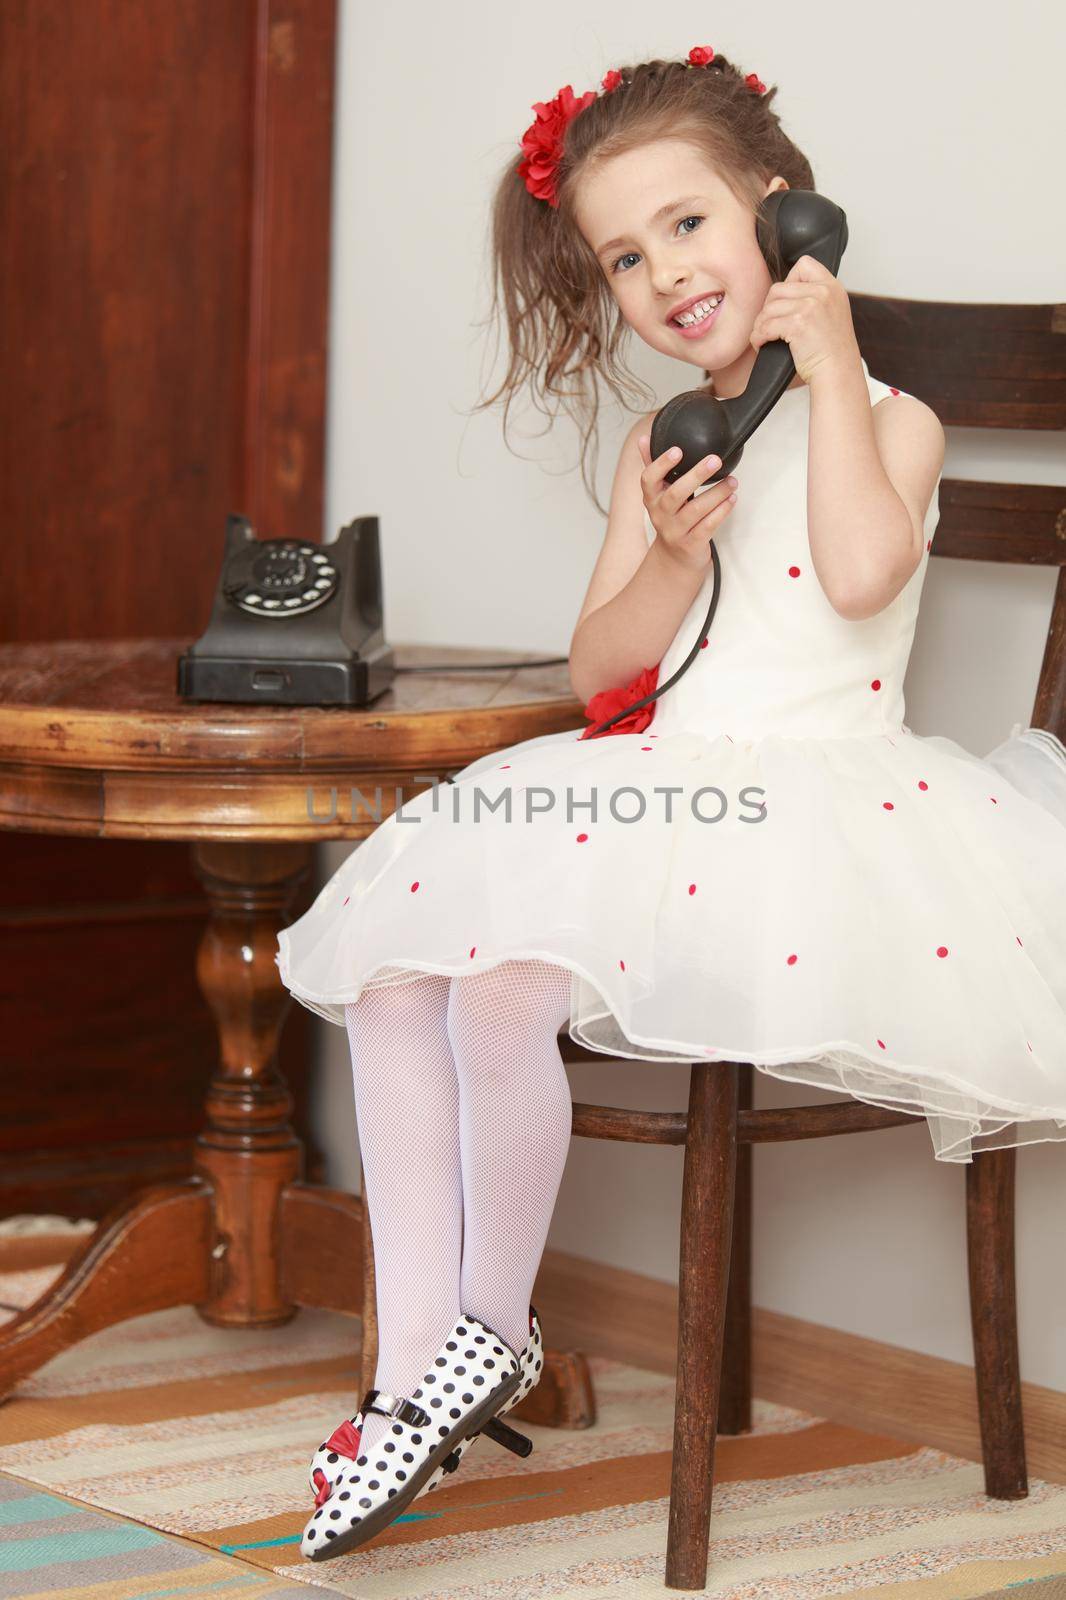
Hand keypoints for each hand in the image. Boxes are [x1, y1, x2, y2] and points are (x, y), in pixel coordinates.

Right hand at [637, 435, 737, 573]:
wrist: (675, 557)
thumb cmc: (671, 517)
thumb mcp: (658, 494)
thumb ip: (653, 466)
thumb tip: (643, 438)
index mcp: (651, 498)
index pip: (648, 479)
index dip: (661, 464)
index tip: (678, 451)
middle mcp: (660, 515)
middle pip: (676, 494)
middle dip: (697, 475)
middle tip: (716, 460)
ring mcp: (675, 531)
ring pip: (696, 510)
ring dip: (717, 493)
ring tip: (733, 481)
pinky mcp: (691, 544)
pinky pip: (708, 526)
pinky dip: (722, 512)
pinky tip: (732, 499)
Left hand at [749, 254, 860, 385]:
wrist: (838, 372)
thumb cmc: (832, 350)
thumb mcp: (832, 312)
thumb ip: (815, 296)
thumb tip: (783, 292)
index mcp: (832, 287)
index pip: (804, 264)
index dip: (788, 280)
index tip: (786, 302)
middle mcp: (823, 292)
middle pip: (778, 288)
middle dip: (769, 308)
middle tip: (769, 324)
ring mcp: (811, 307)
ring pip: (769, 308)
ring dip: (761, 324)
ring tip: (764, 336)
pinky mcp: (798, 324)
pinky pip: (765, 326)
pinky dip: (758, 337)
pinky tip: (761, 344)